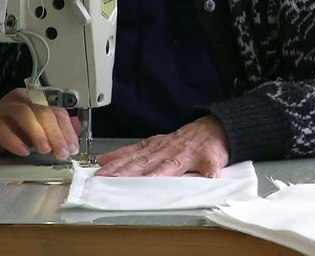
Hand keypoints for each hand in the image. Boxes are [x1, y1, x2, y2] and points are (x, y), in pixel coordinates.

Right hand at [0, 88, 78, 160]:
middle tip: (61, 152)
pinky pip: (3, 130)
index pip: (56, 110)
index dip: (67, 130)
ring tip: (45, 150)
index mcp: (36, 99)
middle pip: (43, 111)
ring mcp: (4, 109)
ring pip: (24, 115)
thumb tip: (76, 129)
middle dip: (55, 133)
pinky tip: (23, 152)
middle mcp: (22, 99)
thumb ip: (57, 127)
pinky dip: (15, 142)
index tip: (73, 148)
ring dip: (38, 134)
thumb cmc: (14, 127)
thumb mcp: (39, 127)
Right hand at [95, 115, 229, 176]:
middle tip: (103, 182)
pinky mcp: (154, 141)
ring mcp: (158, 145)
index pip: (159, 171)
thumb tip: (209, 179)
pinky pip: (134, 147)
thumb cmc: (213, 148)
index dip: (144, 178)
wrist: (215, 127)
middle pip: (140, 164)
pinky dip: (119, 153)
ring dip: (115, 166)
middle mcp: (165, 152)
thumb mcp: (216, 162)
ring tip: (98, 174)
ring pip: (133, 156)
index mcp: (179, 160)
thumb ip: (210, 172)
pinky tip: (104, 159)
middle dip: (121, 173)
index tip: (130, 187)